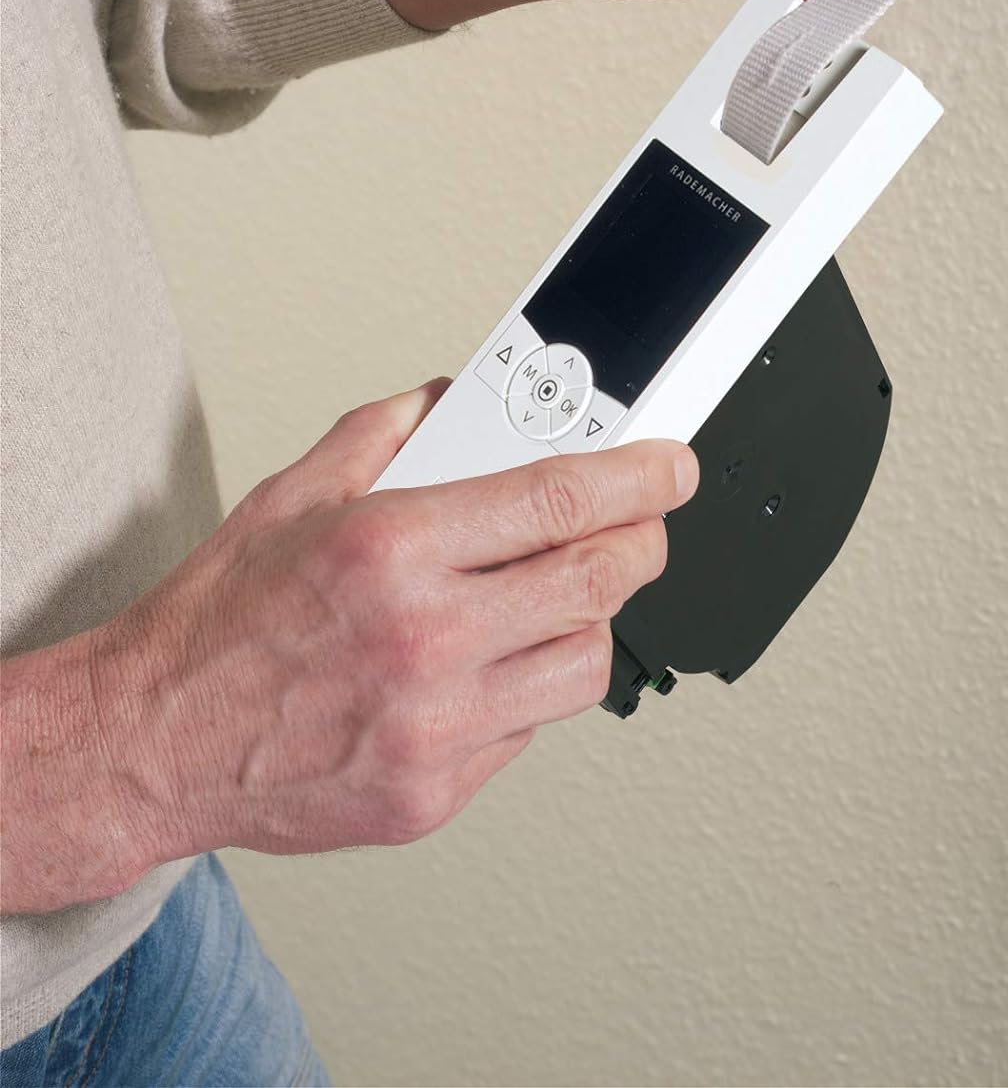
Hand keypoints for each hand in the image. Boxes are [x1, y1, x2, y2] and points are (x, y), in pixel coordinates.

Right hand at [1, 382, 696, 912]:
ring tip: (557, 596)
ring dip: (592, 619)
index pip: (560, 500)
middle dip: (643, 542)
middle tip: (642, 526)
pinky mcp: (434, 792)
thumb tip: (453, 396)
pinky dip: (529, 687)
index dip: (639, 478)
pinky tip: (490, 662)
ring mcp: (436, 726)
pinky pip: (530, 730)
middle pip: (598, 581)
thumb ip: (387, 433)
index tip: (672, 467)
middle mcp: (425, 638)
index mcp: (393, 548)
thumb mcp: (292, 494)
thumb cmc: (217, 622)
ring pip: (585, 664)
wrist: (153, 741)